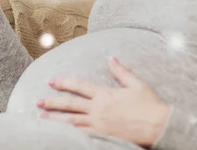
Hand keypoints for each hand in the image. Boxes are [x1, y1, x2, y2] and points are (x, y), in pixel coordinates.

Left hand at [36, 56, 169, 147]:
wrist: (158, 126)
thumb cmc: (149, 105)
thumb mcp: (136, 84)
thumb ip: (121, 71)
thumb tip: (111, 58)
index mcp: (105, 94)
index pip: (79, 87)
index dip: (64, 83)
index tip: (51, 81)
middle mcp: (99, 110)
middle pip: (70, 105)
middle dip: (52, 102)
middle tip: (37, 101)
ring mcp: (99, 125)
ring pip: (72, 121)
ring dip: (55, 119)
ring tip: (41, 117)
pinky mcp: (103, 137)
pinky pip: (81, 134)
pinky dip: (69, 132)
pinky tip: (60, 132)